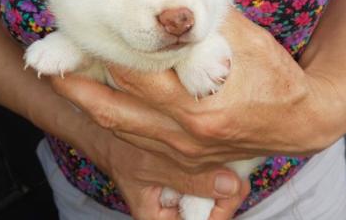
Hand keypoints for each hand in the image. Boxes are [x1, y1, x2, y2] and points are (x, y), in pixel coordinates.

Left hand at [52, 8, 335, 167]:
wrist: (299, 120)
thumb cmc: (275, 77)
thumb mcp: (246, 40)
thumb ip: (207, 22)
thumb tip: (177, 4)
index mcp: (202, 99)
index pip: (139, 74)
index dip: (107, 54)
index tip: (82, 38)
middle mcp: (186, 130)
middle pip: (119, 103)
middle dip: (84, 81)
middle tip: (54, 62)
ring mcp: (183, 151)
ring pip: (121, 129)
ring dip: (88, 105)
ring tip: (62, 83)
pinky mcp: (185, 160)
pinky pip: (136, 147)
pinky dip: (112, 126)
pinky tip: (95, 109)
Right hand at [78, 116, 249, 219]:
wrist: (107, 135)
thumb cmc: (120, 151)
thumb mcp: (151, 164)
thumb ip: (188, 178)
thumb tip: (230, 186)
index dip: (222, 210)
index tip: (235, 186)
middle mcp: (172, 211)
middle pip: (211, 211)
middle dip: (228, 193)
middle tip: (238, 171)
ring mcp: (179, 194)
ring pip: (211, 194)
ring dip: (223, 177)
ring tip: (230, 159)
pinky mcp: (182, 176)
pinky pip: (204, 177)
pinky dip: (213, 166)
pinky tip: (216, 154)